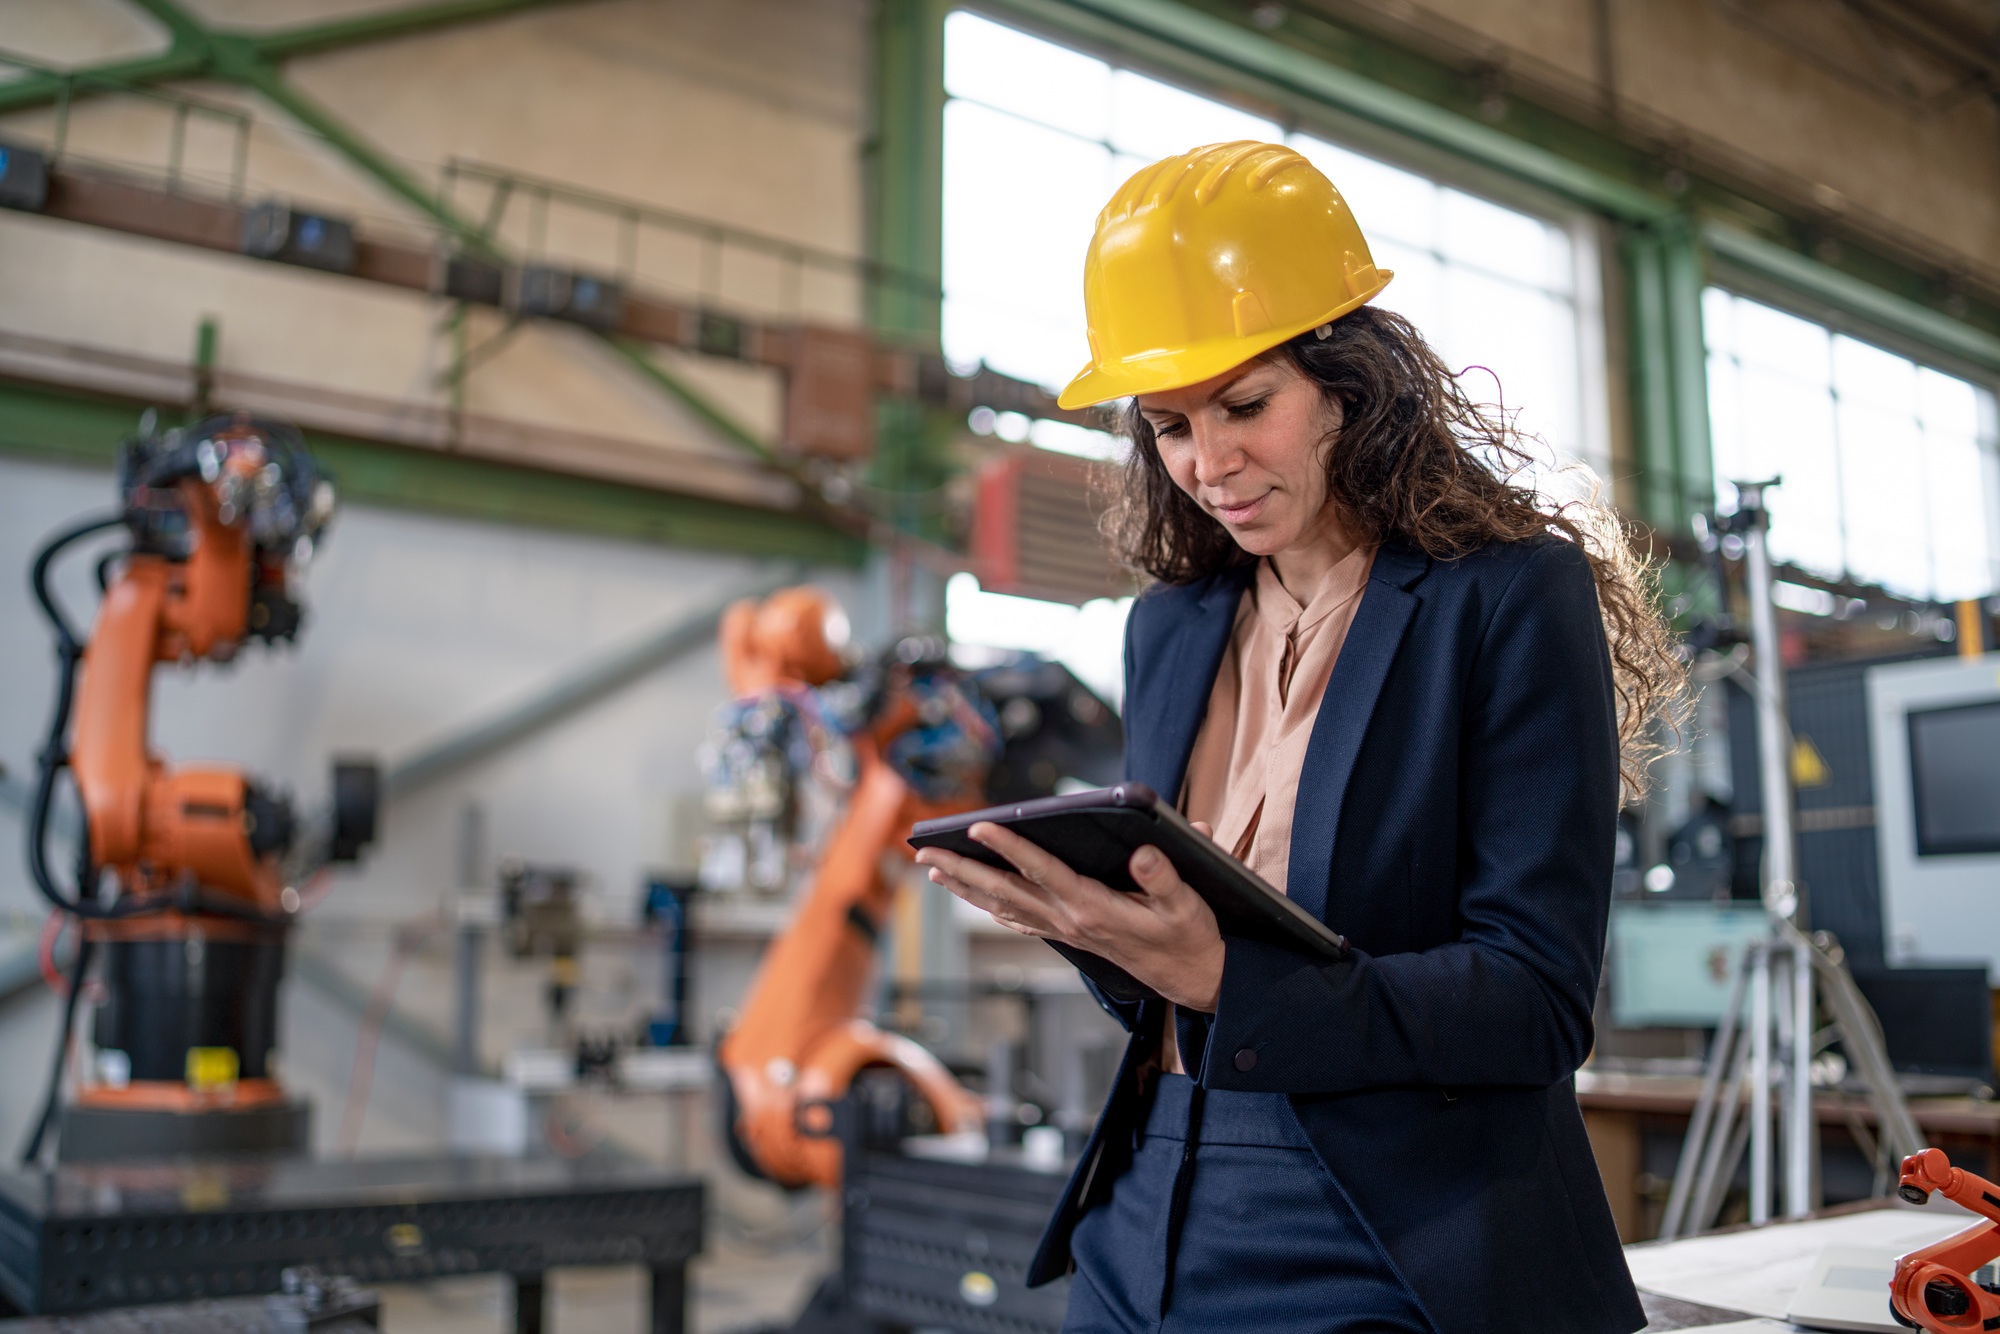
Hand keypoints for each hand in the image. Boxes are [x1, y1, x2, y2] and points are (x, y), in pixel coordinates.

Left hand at [913, 821, 1224, 1011]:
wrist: (1190, 976)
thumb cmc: (1188, 934)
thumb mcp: (1187, 904)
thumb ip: (1164, 876)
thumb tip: (1143, 850)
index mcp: (1094, 908)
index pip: (1042, 870)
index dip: (1010, 846)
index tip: (980, 825)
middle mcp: (1070, 921)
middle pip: (1005, 891)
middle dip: (963, 869)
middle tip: (924, 851)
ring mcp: (1064, 930)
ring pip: (1004, 905)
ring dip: (966, 887)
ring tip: (933, 868)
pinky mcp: (1068, 935)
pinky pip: (1018, 918)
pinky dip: (990, 905)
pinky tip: (974, 895)